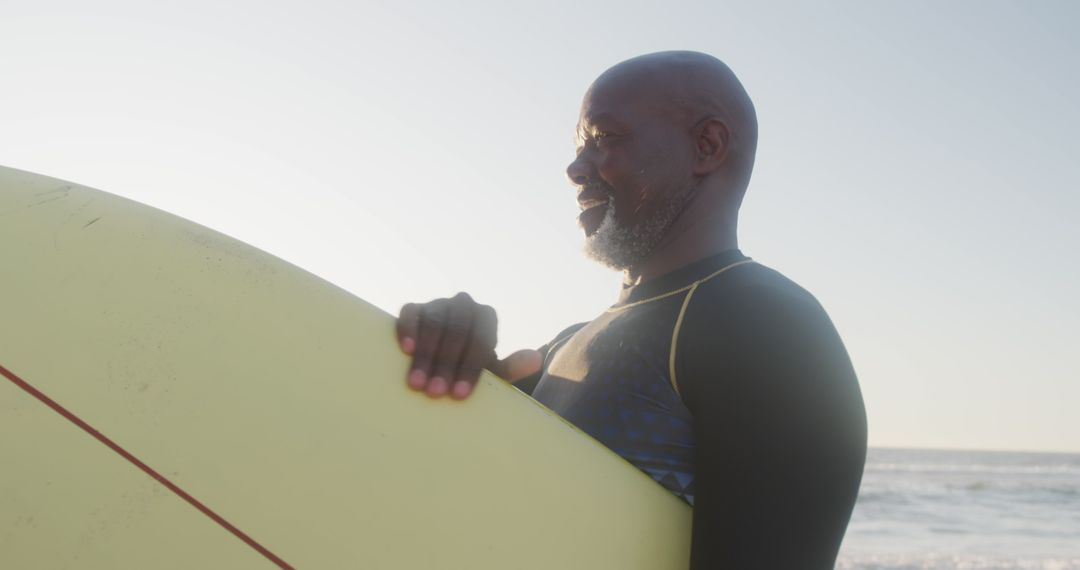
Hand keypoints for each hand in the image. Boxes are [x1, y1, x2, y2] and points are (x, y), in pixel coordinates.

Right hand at [396, 292, 541, 399]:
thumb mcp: (491, 372)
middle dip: (446, 364)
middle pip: (457, 330)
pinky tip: (406, 350)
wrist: (441, 360)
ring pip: (434, 322)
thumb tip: (536, 360)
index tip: (459, 395)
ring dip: (426, 355)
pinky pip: (411, 313)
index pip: (481, 338)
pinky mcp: (415, 308)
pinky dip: (408, 329)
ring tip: (417, 384)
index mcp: (486, 318)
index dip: (470, 368)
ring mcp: (438, 304)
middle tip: (436, 393)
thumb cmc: (468, 368)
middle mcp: (464, 305)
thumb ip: (511, 368)